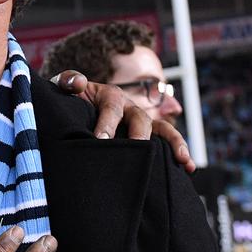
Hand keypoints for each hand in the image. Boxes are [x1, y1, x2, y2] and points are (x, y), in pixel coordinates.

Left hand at [52, 70, 194, 172]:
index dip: (107, 124)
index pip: (111, 108)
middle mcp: (130, 107)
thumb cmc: (68, 101)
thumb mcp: (63, 88)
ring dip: (174, 143)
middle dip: (139, 136)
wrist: (73, 111)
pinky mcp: (146, 137)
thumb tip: (78, 83)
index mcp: (109, 95)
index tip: (100, 140)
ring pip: (162, 130)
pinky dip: (179, 153)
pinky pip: (166, 143)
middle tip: (135, 150)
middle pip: (140, 119)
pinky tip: (188, 169)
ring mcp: (140, 123)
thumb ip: (67, 82)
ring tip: (182, 160)